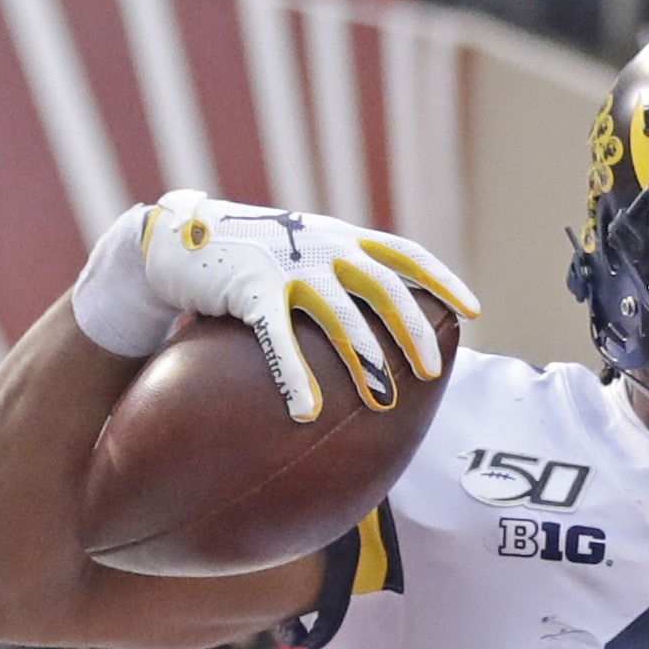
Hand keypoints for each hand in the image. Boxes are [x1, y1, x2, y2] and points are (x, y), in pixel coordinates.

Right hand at [142, 190, 478, 420]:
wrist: (177, 240)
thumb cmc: (252, 258)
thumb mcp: (304, 254)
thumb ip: (343, 278)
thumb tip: (388, 324)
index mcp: (342, 239)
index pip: (405, 253)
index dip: (441, 279)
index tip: (472, 310)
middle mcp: (322, 246)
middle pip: (383, 287)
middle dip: (411, 330)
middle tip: (429, 371)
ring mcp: (287, 264)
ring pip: (339, 313)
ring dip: (363, 358)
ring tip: (383, 400)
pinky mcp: (249, 285)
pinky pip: (277, 335)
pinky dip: (294, 373)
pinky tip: (307, 410)